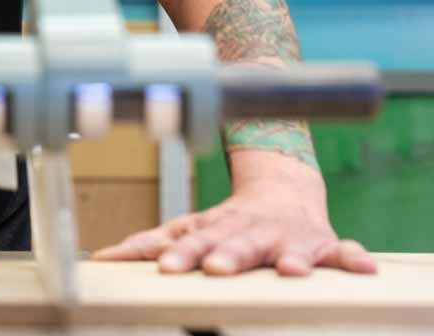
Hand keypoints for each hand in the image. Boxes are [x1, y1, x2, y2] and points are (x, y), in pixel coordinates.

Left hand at [93, 178, 376, 276]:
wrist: (283, 193)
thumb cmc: (228, 223)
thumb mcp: (188, 228)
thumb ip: (148, 244)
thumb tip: (100, 259)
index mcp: (216, 230)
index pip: (193, 240)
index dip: (180, 252)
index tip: (165, 265)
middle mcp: (251, 232)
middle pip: (236, 245)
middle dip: (226, 255)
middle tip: (215, 267)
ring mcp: (289, 238)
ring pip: (287, 248)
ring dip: (288, 257)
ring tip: (288, 269)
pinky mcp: (324, 245)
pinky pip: (343, 253)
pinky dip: (353, 258)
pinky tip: (363, 267)